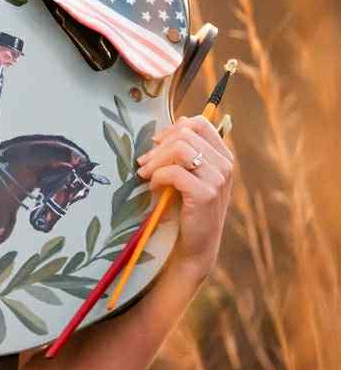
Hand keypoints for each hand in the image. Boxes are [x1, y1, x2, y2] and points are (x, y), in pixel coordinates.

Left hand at [135, 114, 234, 280]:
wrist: (195, 246)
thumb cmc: (187, 208)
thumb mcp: (189, 176)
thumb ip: (184, 154)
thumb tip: (166, 130)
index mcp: (223, 156)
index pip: (200, 123)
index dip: (173, 128)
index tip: (156, 143)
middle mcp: (225, 165)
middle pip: (185, 134)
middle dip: (158, 146)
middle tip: (144, 163)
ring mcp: (218, 179)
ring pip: (179, 149)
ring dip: (155, 161)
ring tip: (146, 175)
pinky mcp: (206, 194)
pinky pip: (174, 172)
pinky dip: (157, 177)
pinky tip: (153, 187)